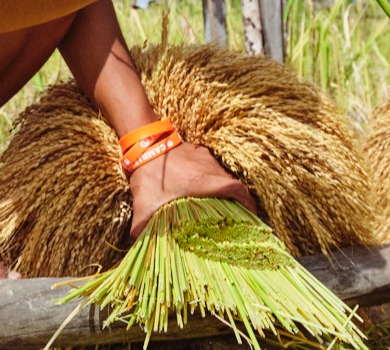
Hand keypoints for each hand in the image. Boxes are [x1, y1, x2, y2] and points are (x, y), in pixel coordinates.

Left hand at [127, 141, 257, 238]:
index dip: (250, 204)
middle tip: (237, 219)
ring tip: (221, 208)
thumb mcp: (144, 204)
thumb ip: (141, 227)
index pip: (238, 190)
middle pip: (234, 185)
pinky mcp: (198, 152)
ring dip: (225, 191)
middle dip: (239, 202)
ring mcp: (205, 158)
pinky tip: (202, 191)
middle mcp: (210, 168)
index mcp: (204, 181)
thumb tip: (136, 247)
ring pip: (223, 176)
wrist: (142, 142)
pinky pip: (213, 168)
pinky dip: (213, 181)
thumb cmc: (147, 174)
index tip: (253, 218)